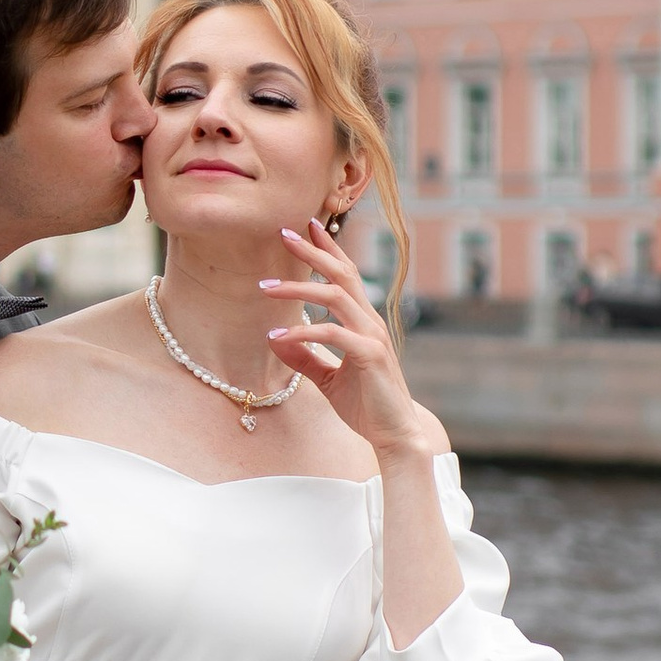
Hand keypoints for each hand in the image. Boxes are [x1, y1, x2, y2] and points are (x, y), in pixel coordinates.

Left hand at [262, 226, 449, 459]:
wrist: (394, 435)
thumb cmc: (365, 405)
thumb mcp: (327, 378)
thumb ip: (304, 357)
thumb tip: (274, 340)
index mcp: (363, 321)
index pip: (346, 275)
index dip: (327, 249)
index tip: (307, 226)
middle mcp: (370, 321)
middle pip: (342, 274)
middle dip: (313, 251)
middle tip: (284, 232)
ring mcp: (372, 336)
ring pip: (335, 296)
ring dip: (298, 288)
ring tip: (265, 286)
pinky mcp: (369, 355)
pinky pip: (332, 334)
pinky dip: (303, 332)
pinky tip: (278, 338)